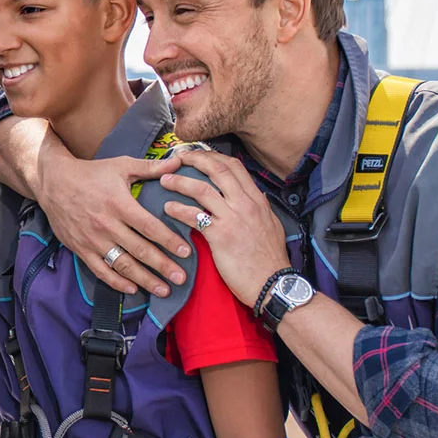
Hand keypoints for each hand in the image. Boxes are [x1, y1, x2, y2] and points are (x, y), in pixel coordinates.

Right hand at [34, 147, 190, 298]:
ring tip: (163, 290)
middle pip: (139, 250)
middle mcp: (106, 225)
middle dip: (162, 266)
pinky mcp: (81, 249)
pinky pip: (101, 270)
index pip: (149, 227)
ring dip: (144, 279)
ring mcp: (92, 239)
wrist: (53, 182)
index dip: (169, 241)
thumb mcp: (121, 165)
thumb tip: (179, 162)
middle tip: (181, 279)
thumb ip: (151, 167)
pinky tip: (133, 289)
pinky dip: (117, 282)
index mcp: (119, 204)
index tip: (186, 253)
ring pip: (123, 264)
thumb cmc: (91, 173)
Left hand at [158, 152, 290, 311]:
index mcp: (257, 199)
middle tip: (176, 157)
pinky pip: (194, 216)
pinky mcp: (220, 236)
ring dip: (179, 182)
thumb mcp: (270, 225)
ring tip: (164, 180)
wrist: (273, 284)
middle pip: (217, 169)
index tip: (196, 154)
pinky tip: (167, 208)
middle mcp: (246, 204)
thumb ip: (257, 208)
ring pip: (202, 189)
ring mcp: (233, 218)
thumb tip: (250, 196)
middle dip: (194, 159)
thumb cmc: (270, 259)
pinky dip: (178, 209)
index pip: (234, 166)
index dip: (212, 156)